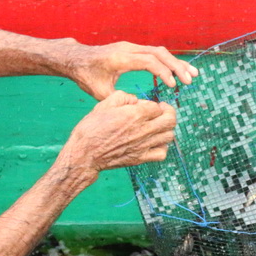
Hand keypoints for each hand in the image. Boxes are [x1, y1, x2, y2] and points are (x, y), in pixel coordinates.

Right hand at [61, 91, 176, 177]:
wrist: (85, 153)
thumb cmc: (92, 128)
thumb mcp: (104, 103)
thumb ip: (124, 97)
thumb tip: (135, 100)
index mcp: (135, 114)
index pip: (157, 107)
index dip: (154, 105)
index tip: (147, 106)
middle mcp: (143, 130)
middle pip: (170, 120)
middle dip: (168, 113)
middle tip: (161, 113)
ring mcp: (143, 146)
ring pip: (169, 136)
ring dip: (166, 129)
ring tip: (157, 127)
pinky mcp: (141, 158)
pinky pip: (162, 153)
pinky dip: (162, 147)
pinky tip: (154, 142)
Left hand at [63, 40, 198, 99]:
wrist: (77, 59)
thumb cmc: (87, 76)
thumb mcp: (99, 92)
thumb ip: (118, 99)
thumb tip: (137, 107)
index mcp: (120, 58)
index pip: (148, 61)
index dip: (163, 72)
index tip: (173, 86)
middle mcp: (128, 49)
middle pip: (159, 53)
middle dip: (176, 66)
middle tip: (190, 80)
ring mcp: (132, 47)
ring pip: (159, 51)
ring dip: (176, 63)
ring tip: (192, 74)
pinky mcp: (134, 49)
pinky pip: (154, 53)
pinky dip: (168, 62)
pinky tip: (178, 72)